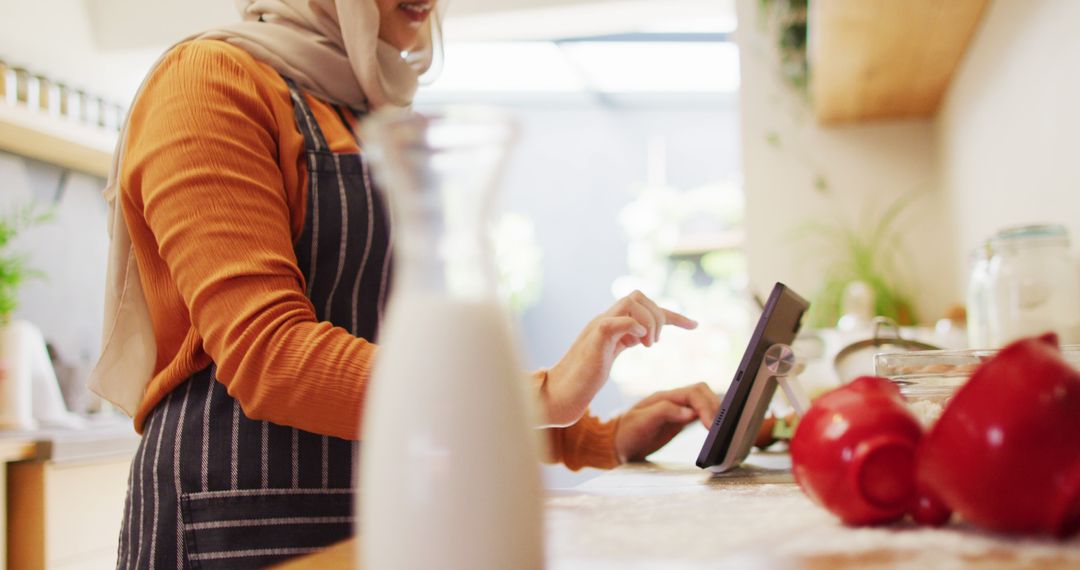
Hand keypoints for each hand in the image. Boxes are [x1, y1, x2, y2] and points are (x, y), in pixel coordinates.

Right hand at [540, 291, 696, 425]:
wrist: (560, 394)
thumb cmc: (583, 380)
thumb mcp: (611, 354)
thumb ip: (625, 340)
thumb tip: (642, 335)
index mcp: (611, 323)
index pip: (644, 306)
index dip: (672, 314)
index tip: (694, 325)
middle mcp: (605, 319)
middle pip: (638, 295)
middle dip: (658, 315)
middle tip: (654, 345)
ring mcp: (598, 326)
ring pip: (631, 300)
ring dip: (650, 321)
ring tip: (648, 346)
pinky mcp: (595, 339)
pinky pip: (618, 320)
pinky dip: (635, 326)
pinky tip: (640, 344)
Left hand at [614, 382, 719, 462]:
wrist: (617, 444)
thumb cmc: (626, 433)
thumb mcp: (641, 422)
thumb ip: (664, 412)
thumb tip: (690, 412)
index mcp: (664, 397)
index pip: (694, 393)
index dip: (706, 407)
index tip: (712, 425)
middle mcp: (673, 400)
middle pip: (703, 393)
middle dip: (715, 407)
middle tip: (721, 428)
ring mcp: (678, 409)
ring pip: (704, 402)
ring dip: (715, 412)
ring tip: (721, 429)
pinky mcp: (681, 420)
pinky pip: (701, 413)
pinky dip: (711, 418)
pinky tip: (714, 430)